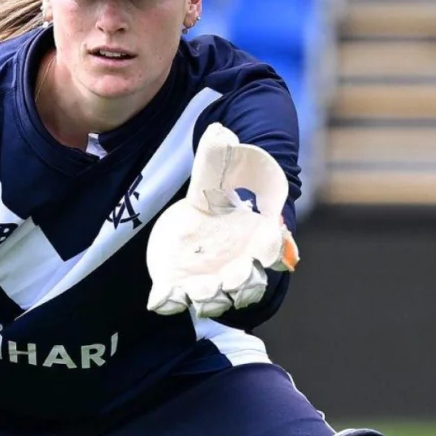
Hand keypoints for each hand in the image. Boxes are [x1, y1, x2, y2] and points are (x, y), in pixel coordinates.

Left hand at [144, 122, 298, 319]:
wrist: (206, 197)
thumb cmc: (226, 180)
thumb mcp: (224, 163)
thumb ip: (222, 153)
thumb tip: (220, 134)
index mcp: (262, 235)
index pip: (276, 248)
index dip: (275, 251)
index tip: (270, 248)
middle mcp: (242, 262)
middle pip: (250, 282)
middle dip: (244, 284)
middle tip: (233, 280)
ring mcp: (214, 276)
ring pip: (218, 297)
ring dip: (211, 299)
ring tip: (199, 296)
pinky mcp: (185, 281)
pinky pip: (179, 297)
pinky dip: (171, 301)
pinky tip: (159, 298)